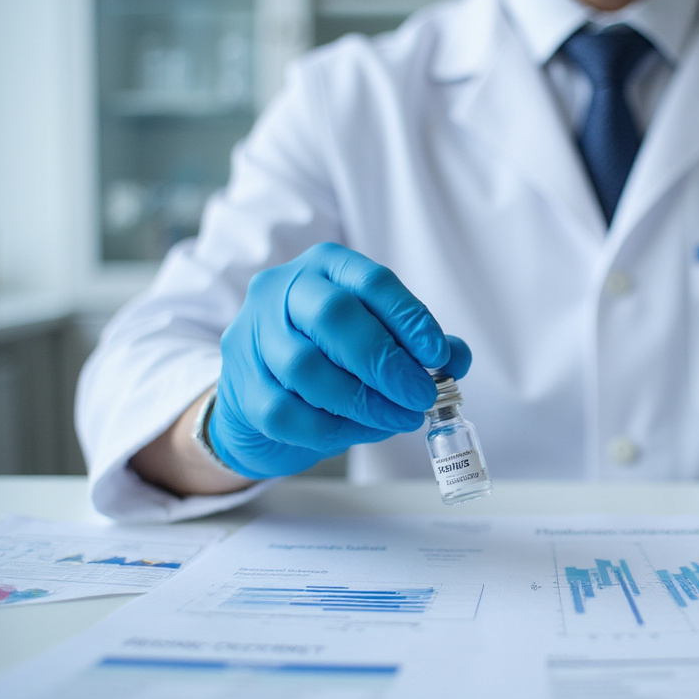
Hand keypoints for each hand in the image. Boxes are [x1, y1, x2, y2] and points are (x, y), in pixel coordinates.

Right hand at [210, 242, 470, 478]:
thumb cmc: (330, 356)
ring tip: (399, 417)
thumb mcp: (377, 337)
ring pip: (308, 368)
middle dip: (386, 362)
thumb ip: (420, 345)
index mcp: (324, 267)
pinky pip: (288, 412)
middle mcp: (281, 292)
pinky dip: (333, 427)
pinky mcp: (241, 388)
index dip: (410, 318)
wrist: (262, 393)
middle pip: (334, 317)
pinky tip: (361, 430)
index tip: (439, 354)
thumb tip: (457, 358)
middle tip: (421, 394)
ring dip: (364, 401)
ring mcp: (253, 338)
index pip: (371, 282)